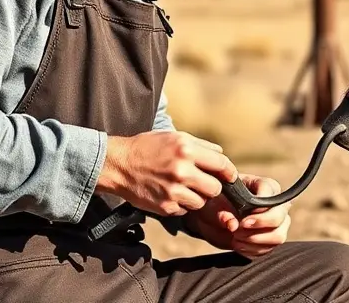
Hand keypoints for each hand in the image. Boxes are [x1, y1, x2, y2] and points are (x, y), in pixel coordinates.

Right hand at [96, 131, 236, 217]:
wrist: (119, 164)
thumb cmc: (147, 148)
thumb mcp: (174, 137)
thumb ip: (201, 146)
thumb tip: (221, 155)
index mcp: (187, 150)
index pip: (222, 164)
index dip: (229, 172)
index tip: (229, 176)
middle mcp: (182, 171)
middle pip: (216, 188)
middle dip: (212, 186)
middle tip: (202, 182)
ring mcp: (174, 191)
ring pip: (202, 202)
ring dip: (197, 197)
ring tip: (182, 187)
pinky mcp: (166, 207)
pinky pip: (186, 210)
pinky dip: (181, 204)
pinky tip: (170, 194)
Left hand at [185, 174, 290, 257]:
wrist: (211, 218)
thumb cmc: (215, 202)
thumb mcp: (214, 204)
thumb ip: (221, 212)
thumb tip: (232, 224)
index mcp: (266, 186)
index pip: (272, 198)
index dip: (259, 213)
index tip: (242, 220)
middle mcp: (276, 204)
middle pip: (279, 218)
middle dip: (257, 228)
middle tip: (237, 230)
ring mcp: (277, 223)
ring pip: (278, 236)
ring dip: (254, 240)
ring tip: (235, 236)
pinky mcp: (270, 239)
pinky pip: (268, 249)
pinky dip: (251, 249)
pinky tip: (237, 243)